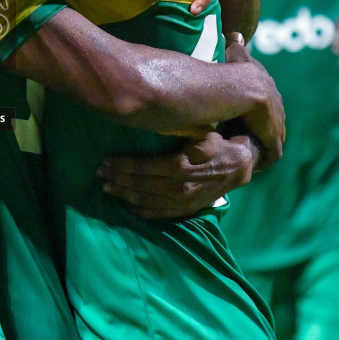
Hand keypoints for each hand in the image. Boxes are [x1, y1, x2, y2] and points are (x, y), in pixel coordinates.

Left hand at [96, 131, 258, 219]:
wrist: (239, 169)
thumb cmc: (216, 145)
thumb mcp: (200, 133)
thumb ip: (180, 133)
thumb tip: (154, 126)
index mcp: (178, 165)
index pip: (141, 167)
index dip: (120, 165)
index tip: (104, 161)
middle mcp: (177, 186)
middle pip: (138, 184)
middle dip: (116, 178)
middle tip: (100, 174)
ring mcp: (180, 201)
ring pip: (144, 200)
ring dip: (123, 194)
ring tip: (107, 187)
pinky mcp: (185, 211)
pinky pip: (157, 214)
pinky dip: (139, 211)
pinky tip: (126, 206)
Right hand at [225, 33, 283, 165]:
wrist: (233, 86)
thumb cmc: (226, 71)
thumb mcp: (234, 57)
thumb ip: (236, 47)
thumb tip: (236, 32)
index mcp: (264, 83)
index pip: (265, 100)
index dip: (256, 113)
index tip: (241, 122)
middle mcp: (274, 98)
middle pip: (272, 119)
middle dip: (262, 131)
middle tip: (245, 142)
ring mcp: (276, 117)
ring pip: (272, 136)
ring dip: (263, 146)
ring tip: (248, 155)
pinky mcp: (273, 133)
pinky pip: (272, 151)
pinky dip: (264, 158)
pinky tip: (252, 164)